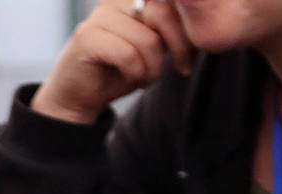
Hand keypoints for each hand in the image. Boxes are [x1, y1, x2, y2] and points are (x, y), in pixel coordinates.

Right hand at [32, 0, 193, 123]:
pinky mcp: (86, 37)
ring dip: (153, 68)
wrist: (79, 96)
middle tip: (181, 68)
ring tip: (146, 77)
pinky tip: (133, 79)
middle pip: (163, 15)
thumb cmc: (120, 69)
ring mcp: (99, 16)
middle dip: (179, 47)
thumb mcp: (154, 44)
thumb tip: (201, 20)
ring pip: (147, 39)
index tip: (189, 55)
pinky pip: (127, 54)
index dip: (186, 29)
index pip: (172, 4)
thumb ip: (169, 28)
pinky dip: (136, 73)